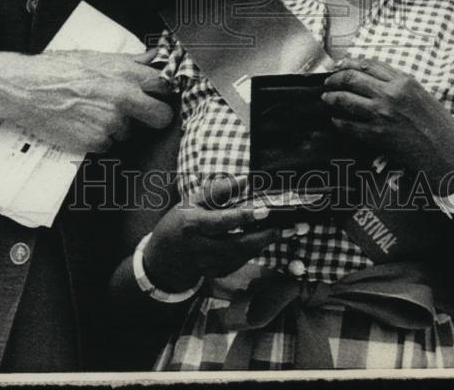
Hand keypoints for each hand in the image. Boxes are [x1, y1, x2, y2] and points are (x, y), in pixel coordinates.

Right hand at [0, 47, 172, 150]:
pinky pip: (109, 144)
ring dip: (119, 126)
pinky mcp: (95, 142)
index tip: (162, 95)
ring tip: (94, 111)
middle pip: (161, 117)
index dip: (164, 92)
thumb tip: (156, 57)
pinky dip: (100, 137)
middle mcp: (122, 99)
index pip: (165, 86)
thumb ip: (131, 61)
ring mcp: (110, 123)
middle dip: (155, 117)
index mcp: (125, 74)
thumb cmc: (58, 69)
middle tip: (143, 114)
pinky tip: (84, 123)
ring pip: (130, 132)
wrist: (26, 88)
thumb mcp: (97, 57)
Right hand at [143, 176, 280, 291]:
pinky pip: (240, 261)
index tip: (265, 211)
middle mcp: (202, 247)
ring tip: (287, 230)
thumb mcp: (192, 202)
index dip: (245, 217)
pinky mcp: (217, 273)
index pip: (223, 221)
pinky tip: (268, 239)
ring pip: (243, 255)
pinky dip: (255, 250)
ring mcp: (210, 264)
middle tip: (290, 227)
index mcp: (194, 225)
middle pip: (239, 244)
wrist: (164, 259)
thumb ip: (218, 192)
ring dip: (266, 243)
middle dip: (267, 236)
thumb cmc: (179, 222)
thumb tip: (245, 180)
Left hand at [322, 57, 453, 184]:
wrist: (448, 153)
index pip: (368, 64)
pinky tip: (336, 120)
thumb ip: (399, 83)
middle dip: (335, 78)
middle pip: (352, 78)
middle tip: (328, 81)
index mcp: (403, 81)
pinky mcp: (377, 135)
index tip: (339, 65)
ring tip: (327, 98)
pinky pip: (349, 125)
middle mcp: (390, 94)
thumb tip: (373, 76)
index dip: (349, 63)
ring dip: (332, 97)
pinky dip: (338, 121)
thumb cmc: (439, 124)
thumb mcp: (422, 94)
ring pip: (345, 99)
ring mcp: (382, 114)